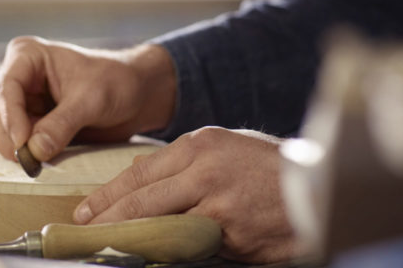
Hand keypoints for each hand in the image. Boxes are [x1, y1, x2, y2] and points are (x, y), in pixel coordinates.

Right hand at [0, 36, 175, 162]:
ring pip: (3, 129)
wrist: (137, 96)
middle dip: (10, 136)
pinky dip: (25, 154)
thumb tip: (34, 150)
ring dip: (16, 148)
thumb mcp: (91, 100)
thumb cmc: (117, 82)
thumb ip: (62, 124)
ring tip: (35, 164)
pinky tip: (38, 163)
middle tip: (27, 161)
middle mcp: (20, 76)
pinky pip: (18, 142)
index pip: (8, 87)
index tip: (22, 143)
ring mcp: (24, 101)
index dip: (12, 117)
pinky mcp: (32, 122)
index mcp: (28, 56)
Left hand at [72, 126, 298, 263]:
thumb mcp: (226, 146)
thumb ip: (186, 160)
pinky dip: (169, 253)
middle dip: (108, 219)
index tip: (85, 209)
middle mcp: (205, 171)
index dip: (109, 194)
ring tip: (108, 248)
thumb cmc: (270, 166)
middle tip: (83, 232)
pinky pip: (191, 247)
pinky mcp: (232, 235)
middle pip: (143, 199)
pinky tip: (152, 258)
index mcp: (200, 144)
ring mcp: (218, 205)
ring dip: (133, 239)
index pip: (141, 172)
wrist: (320, 189)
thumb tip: (141, 171)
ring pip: (162, 225)